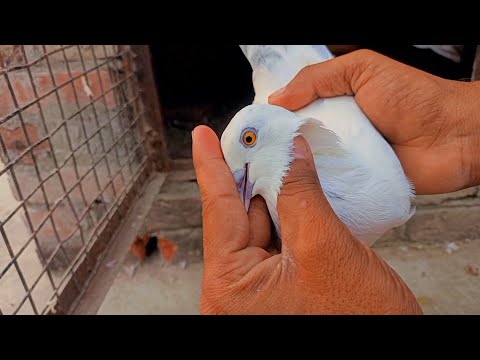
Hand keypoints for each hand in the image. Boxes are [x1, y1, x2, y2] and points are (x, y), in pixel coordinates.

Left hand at [192, 125, 421, 313]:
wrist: (393, 346)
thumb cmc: (359, 320)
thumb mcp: (325, 246)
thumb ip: (301, 193)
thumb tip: (291, 154)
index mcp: (231, 287)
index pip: (217, 210)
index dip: (211, 166)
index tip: (203, 137)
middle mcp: (237, 290)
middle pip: (238, 216)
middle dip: (250, 173)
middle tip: (256, 136)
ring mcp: (258, 290)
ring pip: (260, 224)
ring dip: (273, 190)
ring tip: (281, 155)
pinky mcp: (281, 287)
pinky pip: (277, 239)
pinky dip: (287, 211)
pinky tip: (295, 187)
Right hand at [269, 49, 479, 194]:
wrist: (453, 138)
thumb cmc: (414, 98)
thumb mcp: (362, 69)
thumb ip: (318, 77)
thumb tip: (277, 98)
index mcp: (335, 101)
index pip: (295, 107)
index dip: (275, 115)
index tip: (253, 126)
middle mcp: (337, 129)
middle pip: (298, 139)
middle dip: (278, 145)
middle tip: (255, 155)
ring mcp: (345, 158)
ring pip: (310, 164)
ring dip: (294, 168)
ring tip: (269, 176)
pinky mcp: (356, 183)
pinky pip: (329, 186)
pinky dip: (316, 188)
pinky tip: (296, 191)